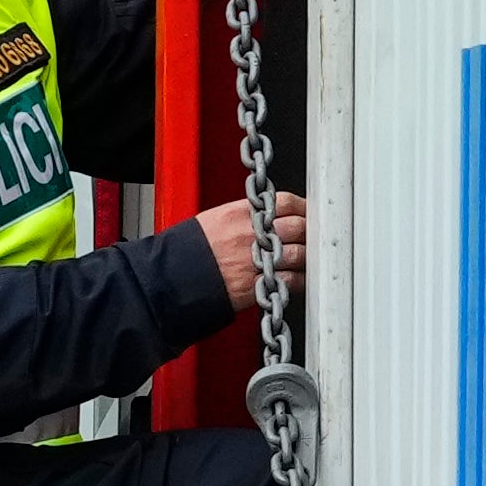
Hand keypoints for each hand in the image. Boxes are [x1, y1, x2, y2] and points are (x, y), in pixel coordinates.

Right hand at [188, 195, 314, 311]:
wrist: (172, 279)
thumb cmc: (188, 251)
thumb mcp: (215, 220)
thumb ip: (244, 216)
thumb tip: (268, 216)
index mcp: (242, 212)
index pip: (286, 201)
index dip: (303, 208)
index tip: (308, 213)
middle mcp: (252, 233)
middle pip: (299, 226)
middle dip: (311, 233)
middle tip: (314, 238)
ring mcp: (256, 259)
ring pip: (300, 253)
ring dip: (308, 258)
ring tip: (308, 261)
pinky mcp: (256, 284)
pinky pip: (290, 281)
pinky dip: (300, 281)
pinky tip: (299, 280)